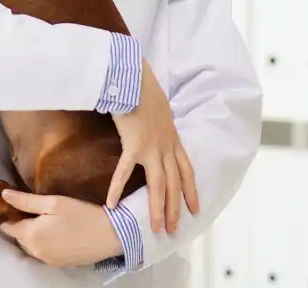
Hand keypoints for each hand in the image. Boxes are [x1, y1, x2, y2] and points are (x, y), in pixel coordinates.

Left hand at [0, 189, 122, 267]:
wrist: (110, 235)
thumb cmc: (81, 214)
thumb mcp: (53, 202)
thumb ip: (26, 200)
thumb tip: (3, 195)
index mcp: (31, 235)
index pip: (6, 226)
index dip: (3, 214)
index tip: (3, 203)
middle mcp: (35, 251)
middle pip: (18, 236)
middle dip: (18, 222)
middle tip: (26, 206)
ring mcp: (47, 259)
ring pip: (30, 244)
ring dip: (30, 233)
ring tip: (40, 217)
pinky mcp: (58, 263)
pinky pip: (42, 251)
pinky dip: (42, 242)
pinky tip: (53, 231)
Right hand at [107, 59, 198, 232]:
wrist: (135, 78)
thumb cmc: (143, 89)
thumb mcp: (160, 109)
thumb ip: (160, 122)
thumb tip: (156, 124)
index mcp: (173, 138)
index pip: (187, 170)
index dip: (191, 191)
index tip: (195, 208)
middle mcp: (166, 146)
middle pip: (175, 183)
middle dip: (176, 208)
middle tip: (174, 229)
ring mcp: (152, 148)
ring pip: (159, 185)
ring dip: (158, 208)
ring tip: (157, 228)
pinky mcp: (134, 145)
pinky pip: (124, 172)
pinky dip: (117, 189)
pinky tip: (112, 205)